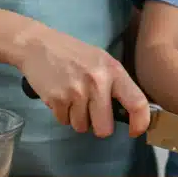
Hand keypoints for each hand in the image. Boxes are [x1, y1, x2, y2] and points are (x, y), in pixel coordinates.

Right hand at [17, 25, 150, 138]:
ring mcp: (76, 92)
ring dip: (77, 118)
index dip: (140, 122)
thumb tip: (128, 112)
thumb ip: (115, 84)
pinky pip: (64, 121)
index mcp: (114, 71)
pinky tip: (60, 96)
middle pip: (104, 128)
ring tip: (72, 98)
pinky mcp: (57, 99)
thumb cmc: (73, 54)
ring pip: (82, 127)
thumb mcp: (101, 61)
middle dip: (98, 126)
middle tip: (91, 112)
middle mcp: (98, 82)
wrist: (38, 45)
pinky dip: (62, 114)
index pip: (137, 102)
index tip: (134, 131)